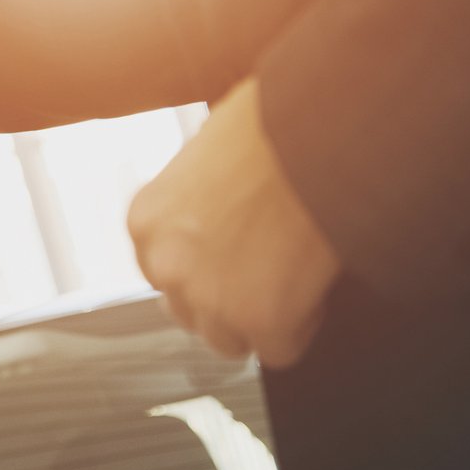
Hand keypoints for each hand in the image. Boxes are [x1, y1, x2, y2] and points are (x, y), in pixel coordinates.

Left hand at [128, 78, 341, 366]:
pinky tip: (316, 288)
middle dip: (228, 298)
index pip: (165, 275)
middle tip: (272, 271)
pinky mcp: (260, 318)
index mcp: (146, 222)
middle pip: (189, 314)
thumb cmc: (277, 119)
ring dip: (261, 318)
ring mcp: (208, 296)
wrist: (323, 119)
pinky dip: (302, 325)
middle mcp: (164, 265)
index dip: (209, 268)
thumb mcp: (210, 155)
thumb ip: (200, 202)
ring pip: (228, 340)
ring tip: (296, 278)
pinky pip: (279, 351)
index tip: (242, 254)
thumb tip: (223, 225)